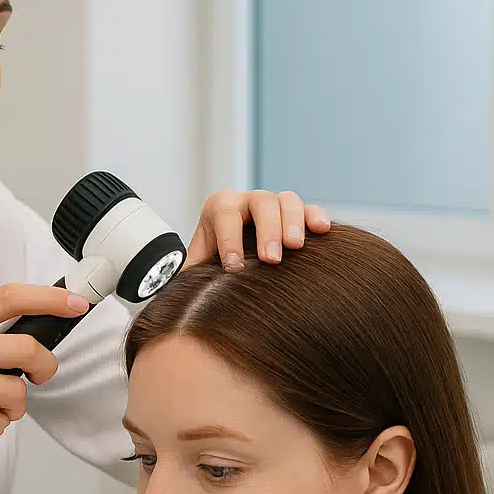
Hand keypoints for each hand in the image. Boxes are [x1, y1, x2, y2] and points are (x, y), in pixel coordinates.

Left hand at [184, 189, 330, 269]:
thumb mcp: (196, 269)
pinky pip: (308, 208)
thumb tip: (170, 293)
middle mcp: (246, 201)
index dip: (229, 239)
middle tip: (271, 259)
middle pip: (259, 203)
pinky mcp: (296, 215)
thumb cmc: (213, 266)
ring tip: (296, 247)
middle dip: (265, 231)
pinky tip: (322, 230)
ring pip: (286, 200)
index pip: (223, 215)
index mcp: (218, 209)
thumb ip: (185, 277)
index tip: (234, 267)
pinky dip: (315, 216)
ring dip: (292, 222)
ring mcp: (273, 205)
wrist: (233, 260)